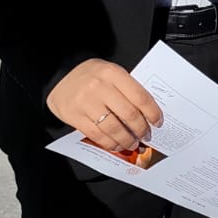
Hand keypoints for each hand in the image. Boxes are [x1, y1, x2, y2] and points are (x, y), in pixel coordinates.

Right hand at [46, 58, 163, 151]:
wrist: (59, 74)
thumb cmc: (91, 75)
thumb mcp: (111, 73)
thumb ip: (127, 88)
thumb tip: (147, 113)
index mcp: (113, 73)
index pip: (140, 96)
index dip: (152, 112)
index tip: (157, 122)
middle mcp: (99, 87)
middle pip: (128, 114)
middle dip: (141, 129)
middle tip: (145, 135)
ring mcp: (86, 102)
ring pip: (113, 128)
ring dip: (126, 139)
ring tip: (132, 143)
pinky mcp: (74, 116)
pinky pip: (97, 134)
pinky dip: (109, 143)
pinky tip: (116, 145)